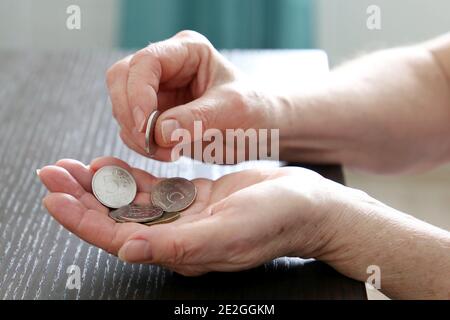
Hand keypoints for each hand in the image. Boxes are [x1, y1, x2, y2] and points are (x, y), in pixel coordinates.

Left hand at [38, 157, 348, 275]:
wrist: (306, 203)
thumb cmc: (276, 220)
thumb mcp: (229, 232)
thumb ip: (179, 244)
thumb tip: (128, 250)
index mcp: (182, 250)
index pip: (120, 238)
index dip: (84, 220)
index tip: (55, 198)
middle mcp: (177, 236)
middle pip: (117, 219)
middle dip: (81, 199)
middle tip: (52, 174)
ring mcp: (184, 216)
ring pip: (131, 203)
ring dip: (99, 186)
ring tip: (72, 168)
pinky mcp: (194, 198)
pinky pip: (153, 189)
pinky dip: (129, 177)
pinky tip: (109, 166)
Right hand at [106, 30, 282, 162]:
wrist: (259, 130)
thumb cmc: (253, 111)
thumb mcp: (232, 111)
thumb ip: (197, 119)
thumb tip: (160, 132)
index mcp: (187, 51)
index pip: (146, 62)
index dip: (138, 93)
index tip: (146, 127)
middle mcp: (167, 67)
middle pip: (121, 80)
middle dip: (130, 115)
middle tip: (150, 144)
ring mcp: (157, 91)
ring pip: (122, 107)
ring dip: (136, 134)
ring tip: (168, 153)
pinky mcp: (154, 115)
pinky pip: (131, 128)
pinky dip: (141, 144)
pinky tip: (166, 153)